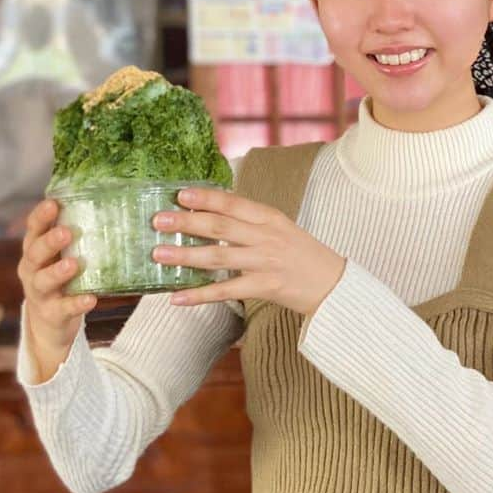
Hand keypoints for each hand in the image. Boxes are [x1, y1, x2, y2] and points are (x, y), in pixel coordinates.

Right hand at [17, 199, 96, 377]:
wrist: (48, 322)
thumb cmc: (60, 278)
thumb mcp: (60, 256)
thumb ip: (75, 237)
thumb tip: (109, 205)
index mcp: (34, 250)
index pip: (33, 229)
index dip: (41, 216)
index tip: (53, 203)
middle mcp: (32, 270)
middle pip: (35, 253)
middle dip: (49, 242)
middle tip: (66, 232)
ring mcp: (39, 293)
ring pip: (43, 281)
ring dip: (58, 272)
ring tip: (73, 264)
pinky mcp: (52, 314)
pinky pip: (63, 309)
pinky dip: (76, 304)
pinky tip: (90, 299)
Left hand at [150, 188, 344, 316]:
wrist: (334, 284)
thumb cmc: (303, 254)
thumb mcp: (280, 228)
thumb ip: (250, 221)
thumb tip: (212, 212)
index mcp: (269, 217)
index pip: (232, 203)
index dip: (205, 198)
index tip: (180, 194)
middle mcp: (266, 236)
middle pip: (220, 226)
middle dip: (186, 222)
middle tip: (158, 221)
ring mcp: (265, 262)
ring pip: (218, 257)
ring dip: (185, 255)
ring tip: (159, 253)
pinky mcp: (265, 288)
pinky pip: (226, 291)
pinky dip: (200, 295)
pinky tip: (177, 297)